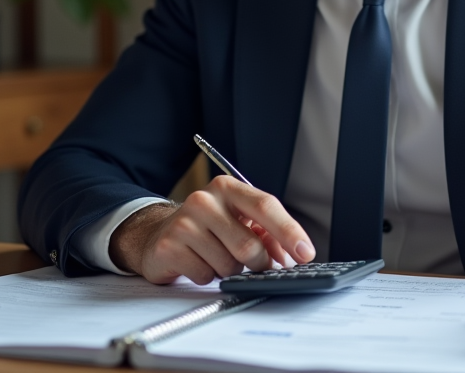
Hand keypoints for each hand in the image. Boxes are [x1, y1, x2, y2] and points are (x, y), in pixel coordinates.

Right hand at [109, 176, 316, 284]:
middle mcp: (204, 200)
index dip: (289, 231)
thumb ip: (267, 233)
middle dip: (259, 263)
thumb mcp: (238, 220)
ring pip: (229, 265)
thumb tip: (289, 255)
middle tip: (256, 265)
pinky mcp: (169, 246)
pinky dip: (209, 276)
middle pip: (249, 245)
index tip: (306, 252)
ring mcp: (184, 222)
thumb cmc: (208, 227)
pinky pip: (205, 275)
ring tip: (217, 257)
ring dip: (230, 270)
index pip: (266, 206)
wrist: (158, 233)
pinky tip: (199, 262)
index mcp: (228, 188)